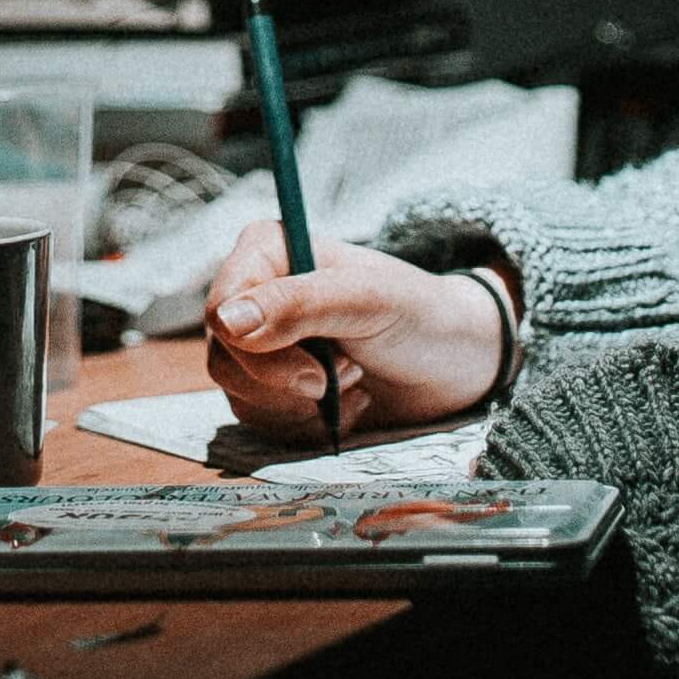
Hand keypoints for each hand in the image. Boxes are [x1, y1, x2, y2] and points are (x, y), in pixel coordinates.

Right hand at [199, 223, 510, 443]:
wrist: (457, 363)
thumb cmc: (419, 315)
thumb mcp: (367, 301)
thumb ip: (298, 304)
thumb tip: (226, 321)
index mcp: (269, 253)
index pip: (222, 307)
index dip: (256, 348)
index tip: (314, 370)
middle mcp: (256, 296)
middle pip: (225, 357)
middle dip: (287, 382)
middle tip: (347, 375)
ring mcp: (263, 346)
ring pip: (239, 395)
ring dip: (302, 405)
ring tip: (356, 380)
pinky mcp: (275, 390)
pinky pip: (261, 422)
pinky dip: (309, 425)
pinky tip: (351, 403)